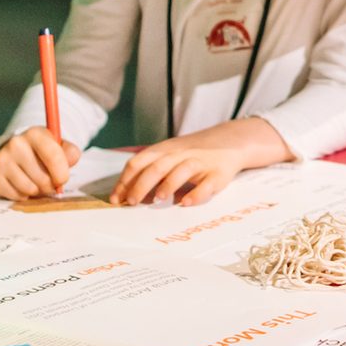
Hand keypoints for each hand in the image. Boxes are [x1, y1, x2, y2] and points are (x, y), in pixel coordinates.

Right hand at [0, 126, 78, 200]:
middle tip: (47, 180)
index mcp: (35, 134)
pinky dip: (23, 195)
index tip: (62, 179)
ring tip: (35, 181)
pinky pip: (16, 196)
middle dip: (49, 185)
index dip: (62, 174)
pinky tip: (22, 184)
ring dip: (36, 191)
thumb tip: (72, 157)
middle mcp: (16, 144)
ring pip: (30, 190)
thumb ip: (69, 152)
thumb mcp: (57, 146)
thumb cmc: (41, 151)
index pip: (54, 157)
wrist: (15, 150)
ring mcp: (2, 160)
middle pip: (43, 179)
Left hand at [111, 138, 250, 206]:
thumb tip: (127, 195)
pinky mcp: (217, 174)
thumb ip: (149, 171)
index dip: (126, 180)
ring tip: (158, 199)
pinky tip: (185, 203)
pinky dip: (195, 194)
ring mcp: (199, 163)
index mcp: (164, 150)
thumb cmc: (191, 152)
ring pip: (181, 171)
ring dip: (168, 185)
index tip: (116, 198)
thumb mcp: (168, 155)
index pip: (139, 162)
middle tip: (131, 203)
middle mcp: (180, 154)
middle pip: (157, 167)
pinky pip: (206, 184)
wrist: (228, 141)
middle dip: (142, 185)